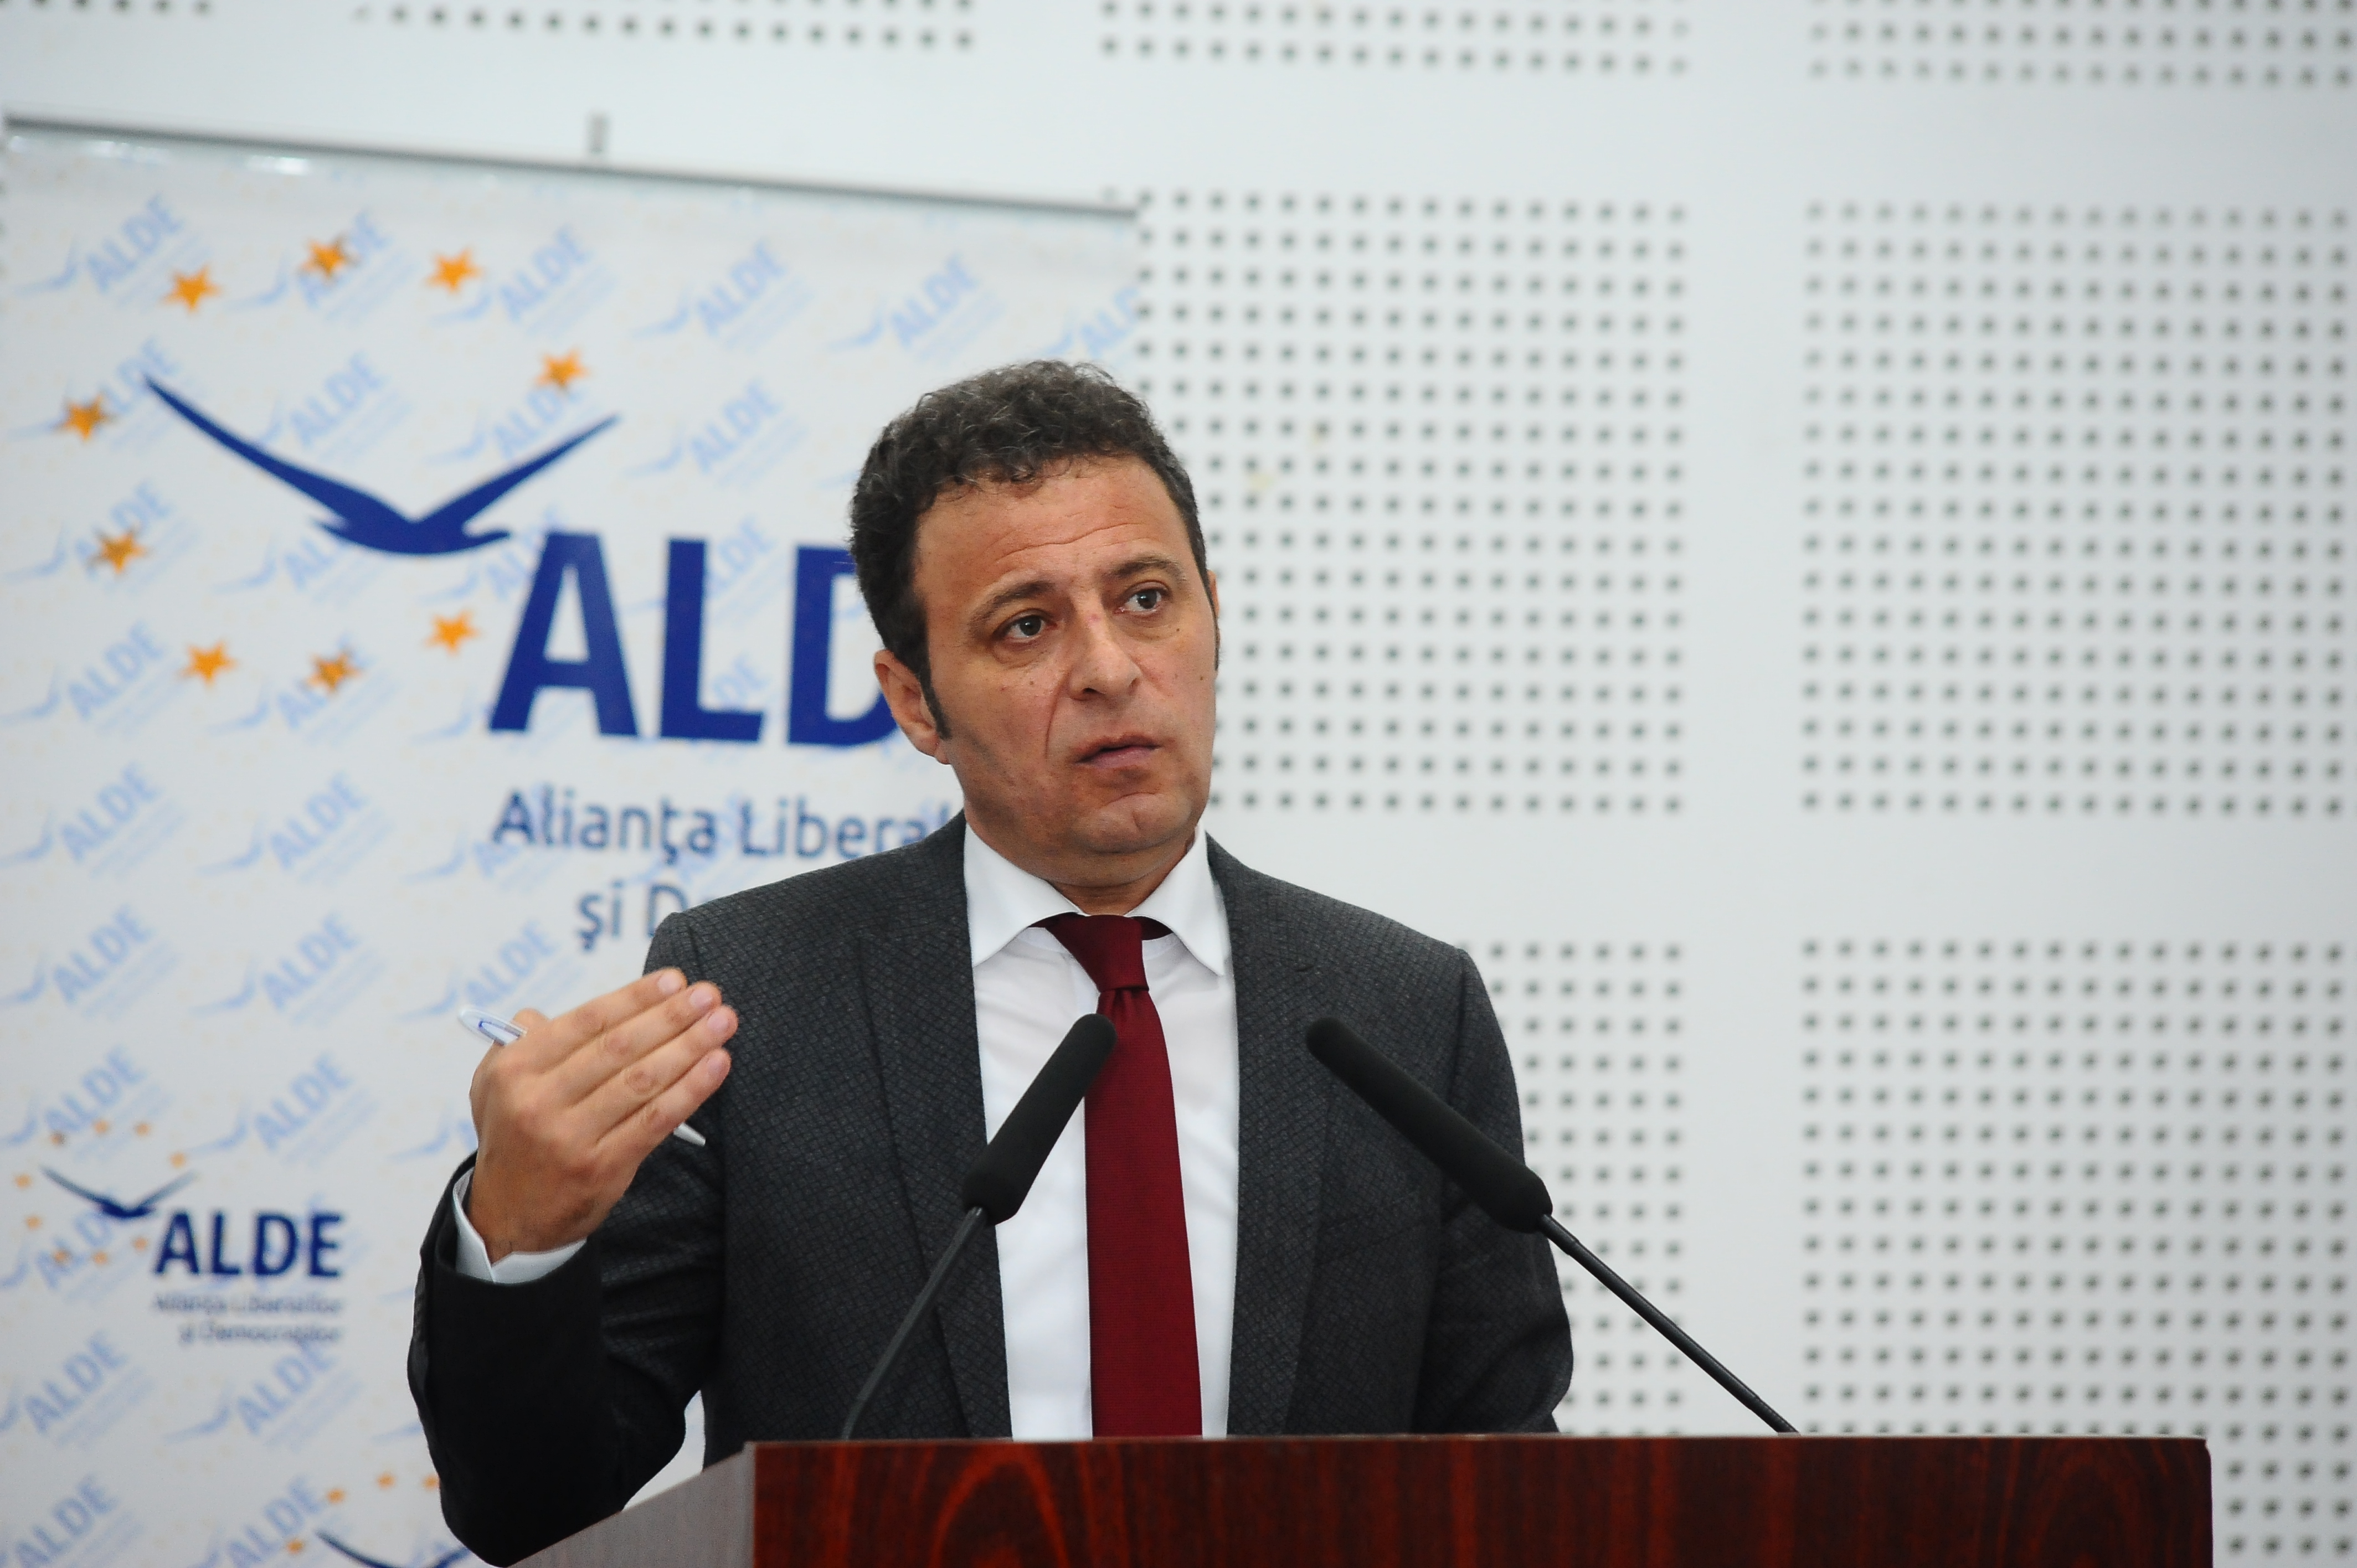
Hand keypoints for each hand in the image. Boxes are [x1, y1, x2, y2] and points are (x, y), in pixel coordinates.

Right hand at [465, 969, 734, 1261]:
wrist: (506, 1216)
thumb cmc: (513, 1135)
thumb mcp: (493, 1084)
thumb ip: (521, 1042)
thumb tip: (545, 1012)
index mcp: (516, 1069)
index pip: (588, 1021)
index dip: (637, 997)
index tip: (675, 979)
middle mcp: (540, 1101)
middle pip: (620, 1047)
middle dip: (672, 1016)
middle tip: (710, 994)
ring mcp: (571, 1137)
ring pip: (642, 1081)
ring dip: (690, 1046)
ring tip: (722, 1022)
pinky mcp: (602, 1168)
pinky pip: (655, 1121)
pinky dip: (691, 1090)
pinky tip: (717, 1065)